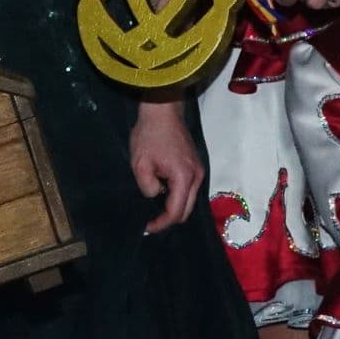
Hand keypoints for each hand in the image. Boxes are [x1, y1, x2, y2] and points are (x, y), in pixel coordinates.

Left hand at [129, 104, 203, 232]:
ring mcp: (199, 170)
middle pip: (187, 210)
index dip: (161, 223)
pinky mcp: (196, 165)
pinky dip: (178, 196)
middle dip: (169, 219)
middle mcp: (197, 176)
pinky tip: (163, 194)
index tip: (147, 227)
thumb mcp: (140, 163)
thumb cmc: (150, 135)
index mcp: (184, 177)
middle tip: (151, 221)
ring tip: (155, 208)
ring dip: (174, 207)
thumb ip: (148, 187)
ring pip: (189, 200)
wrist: (163, 110)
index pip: (176, 212)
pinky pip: (189, 189)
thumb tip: (155, 195)